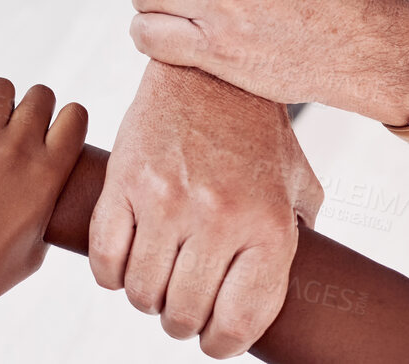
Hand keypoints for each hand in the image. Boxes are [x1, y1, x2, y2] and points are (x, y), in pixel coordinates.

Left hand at [0, 81, 86, 359]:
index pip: (75, 115)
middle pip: (40, 95)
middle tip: (18, 130)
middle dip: (34, 108)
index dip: (67, 122)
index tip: (54, 134)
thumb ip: (48, 206)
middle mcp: (17, 152)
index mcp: (48, 176)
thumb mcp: (38, 245)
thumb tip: (54, 186)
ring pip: (0, 88)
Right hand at [89, 63, 319, 358]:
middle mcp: (218, 216)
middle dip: (181, 322)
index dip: (221, 344)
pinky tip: (125, 262)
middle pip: (184, 313)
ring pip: (141, 292)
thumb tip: (298, 290)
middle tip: (181, 306)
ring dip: (146, 298)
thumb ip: (302, 239)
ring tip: (156, 281)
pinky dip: (111, 273)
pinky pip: (105, 256)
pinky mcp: (125, 180)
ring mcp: (166, 198)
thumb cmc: (257, 134)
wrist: (209, 71)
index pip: (238, 323)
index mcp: (267, 227)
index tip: (213, 339)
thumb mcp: (300, 185)